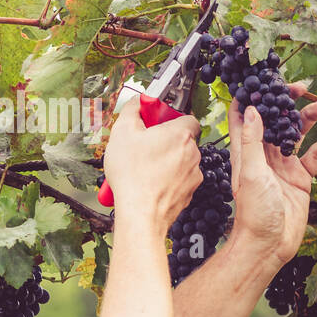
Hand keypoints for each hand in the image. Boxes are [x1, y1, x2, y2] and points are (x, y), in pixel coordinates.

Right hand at [103, 98, 202, 229]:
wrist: (140, 214)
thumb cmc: (132, 175)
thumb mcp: (122, 132)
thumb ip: (132, 110)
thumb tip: (137, 102)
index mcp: (181, 134)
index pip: (188, 117)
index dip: (171, 119)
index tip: (155, 123)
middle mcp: (193, 153)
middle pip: (182, 140)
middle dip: (165, 142)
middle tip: (144, 147)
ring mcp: (193, 175)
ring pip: (181, 161)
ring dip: (166, 162)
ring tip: (143, 169)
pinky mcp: (189, 194)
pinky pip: (179, 180)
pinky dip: (167, 180)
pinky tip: (149, 184)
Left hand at [227, 86, 316, 261]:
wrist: (269, 244)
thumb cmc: (254, 213)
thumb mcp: (250, 172)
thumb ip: (252, 141)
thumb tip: (250, 110)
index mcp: (245, 152)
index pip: (243, 118)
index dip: (251, 98)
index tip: (262, 79)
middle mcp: (263, 156)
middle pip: (274, 121)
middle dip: (286, 103)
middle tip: (301, 87)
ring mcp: (283, 166)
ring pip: (296, 135)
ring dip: (309, 119)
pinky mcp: (300, 178)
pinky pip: (314, 156)